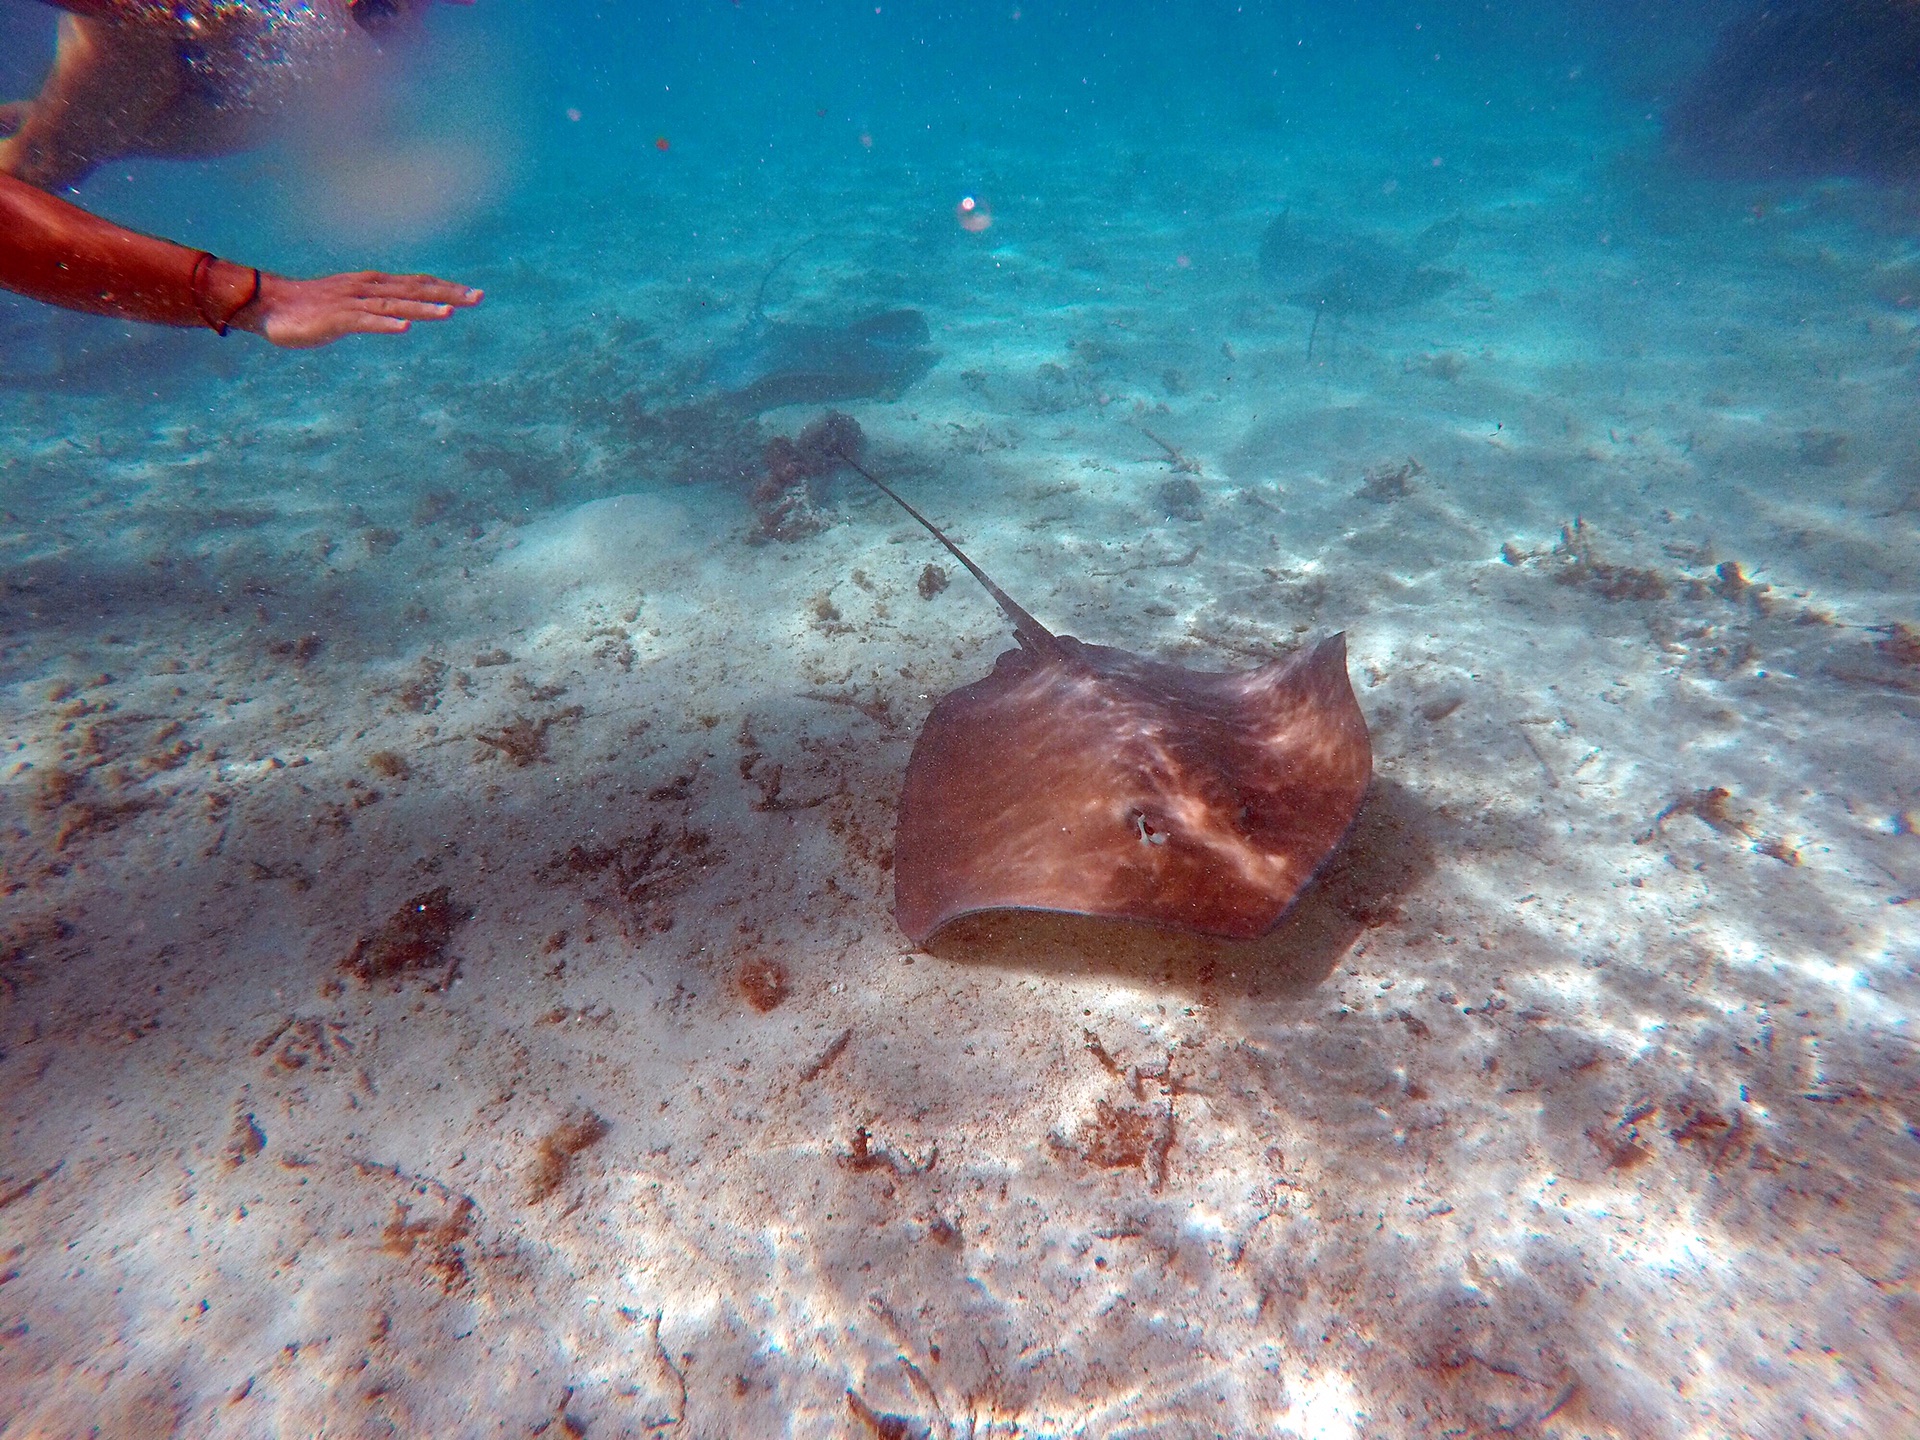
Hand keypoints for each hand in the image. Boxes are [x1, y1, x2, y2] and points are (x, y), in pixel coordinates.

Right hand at [236, 270, 481, 348]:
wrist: (269, 305)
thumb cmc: (312, 307)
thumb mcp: (353, 304)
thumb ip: (378, 307)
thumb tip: (404, 315)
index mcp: (373, 285)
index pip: (417, 284)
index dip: (446, 288)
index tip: (473, 294)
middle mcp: (367, 289)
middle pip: (415, 290)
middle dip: (448, 294)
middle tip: (479, 298)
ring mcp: (352, 303)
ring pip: (395, 305)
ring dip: (423, 309)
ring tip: (450, 313)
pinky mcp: (336, 319)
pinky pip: (364, 322)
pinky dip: (385, 324)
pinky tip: (404, 328)